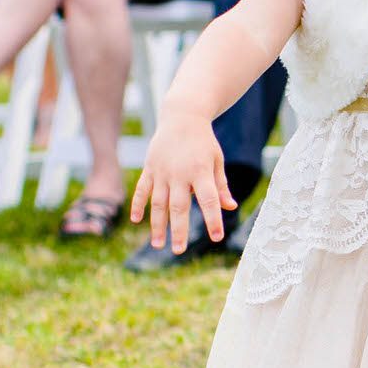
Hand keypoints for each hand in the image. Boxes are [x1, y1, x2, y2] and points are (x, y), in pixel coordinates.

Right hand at [129, 109, 233, 253]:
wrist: (183, 116)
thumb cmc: (204, 141)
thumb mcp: (217, 160)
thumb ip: (221, 185)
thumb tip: (231, 207)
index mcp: (201, 171)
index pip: (209, 200)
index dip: (213, 219)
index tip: (217, 237)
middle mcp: (180, 173)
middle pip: (179, 206)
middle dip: (179, 230)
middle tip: (178, 251)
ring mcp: (162, 171)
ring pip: (158, 202)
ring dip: (157, 225)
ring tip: (158, 245)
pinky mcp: (150, 168)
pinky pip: (143, 189)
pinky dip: (138, 204)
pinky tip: (136, 221)